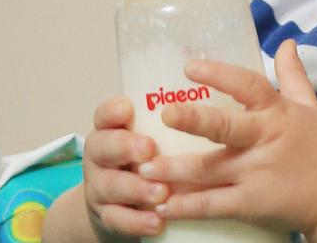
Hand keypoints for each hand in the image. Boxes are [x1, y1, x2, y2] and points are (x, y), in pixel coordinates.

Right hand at [83, 97, 168, 236]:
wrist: (122, 201)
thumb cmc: (148, 155)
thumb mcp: (152, 131)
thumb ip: (169, 117)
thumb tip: (216, 95)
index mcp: (112, 128)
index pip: (104, 114)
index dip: (113, 110)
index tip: (129, 108)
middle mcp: (102, 154)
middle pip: (103, 146)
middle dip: (125, 147)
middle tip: (148, 148)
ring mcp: (101, 185)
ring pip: (110, 185)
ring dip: (136, 188)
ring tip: (161, 192)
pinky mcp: (107, 215)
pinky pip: (118, 219)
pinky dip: (137, 222)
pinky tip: (157, 223)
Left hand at [138, 39, 316, 233]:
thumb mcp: (310, 107)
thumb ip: (292, 75)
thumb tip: (286, 43)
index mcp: (277, 113)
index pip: (248, 86)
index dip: (220, 75)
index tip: (190, 67)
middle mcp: (265, 140)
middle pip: (225, 127)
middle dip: (194, 120)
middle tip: (165, 113)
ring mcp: (257, 174)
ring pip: (209, 170)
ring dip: (175, 170)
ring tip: (143, 168)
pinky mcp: (251, 204)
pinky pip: (213, 205)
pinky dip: (186, 207)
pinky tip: (161, 207)